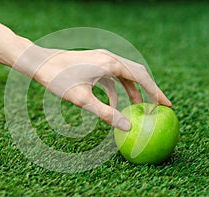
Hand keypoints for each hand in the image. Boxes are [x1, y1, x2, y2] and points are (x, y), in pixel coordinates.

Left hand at [14, 44, 171, 130]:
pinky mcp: (95, 63)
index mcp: (111, 64)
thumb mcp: (82, 99)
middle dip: (149, 90)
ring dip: (133, 92)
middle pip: (138, 74)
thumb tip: (127, 126)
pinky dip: (117, 90)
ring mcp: (102, 59)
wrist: (40, 62)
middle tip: (159, 106)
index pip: (142, 77)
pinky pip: (112, 77)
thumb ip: (106, 113)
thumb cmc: (59, 79)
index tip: (167, 105)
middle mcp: (110, 58)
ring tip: (139, 109)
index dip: (156, 92)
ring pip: (125, 76)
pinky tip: (114, 104)